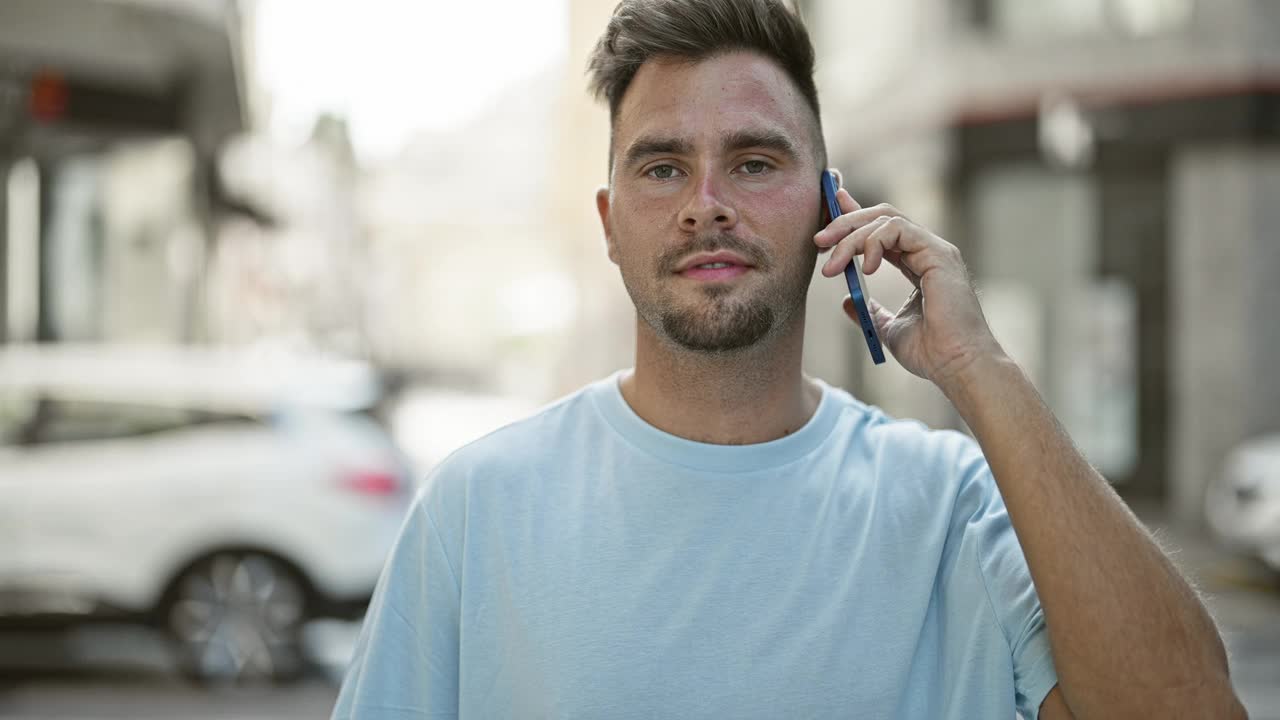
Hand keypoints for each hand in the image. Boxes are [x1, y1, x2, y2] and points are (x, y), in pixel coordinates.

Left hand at [813, 187, 1004, 390]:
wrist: (956, 366)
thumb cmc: (931, 352)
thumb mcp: (889, 329)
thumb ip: (870, 312)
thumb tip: (846, 301)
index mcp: (919, 264)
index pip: (883, 229)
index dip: (855, 215)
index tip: (828, 212)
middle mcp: (928, 251)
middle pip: (881, 216)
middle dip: (846, 222)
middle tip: (819, 240)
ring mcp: (935, 250)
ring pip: (886, 219)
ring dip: (852, 236)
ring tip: (832, 264)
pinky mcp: (939, 253)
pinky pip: (898, 228)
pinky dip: (874, 242)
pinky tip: (865, 268)